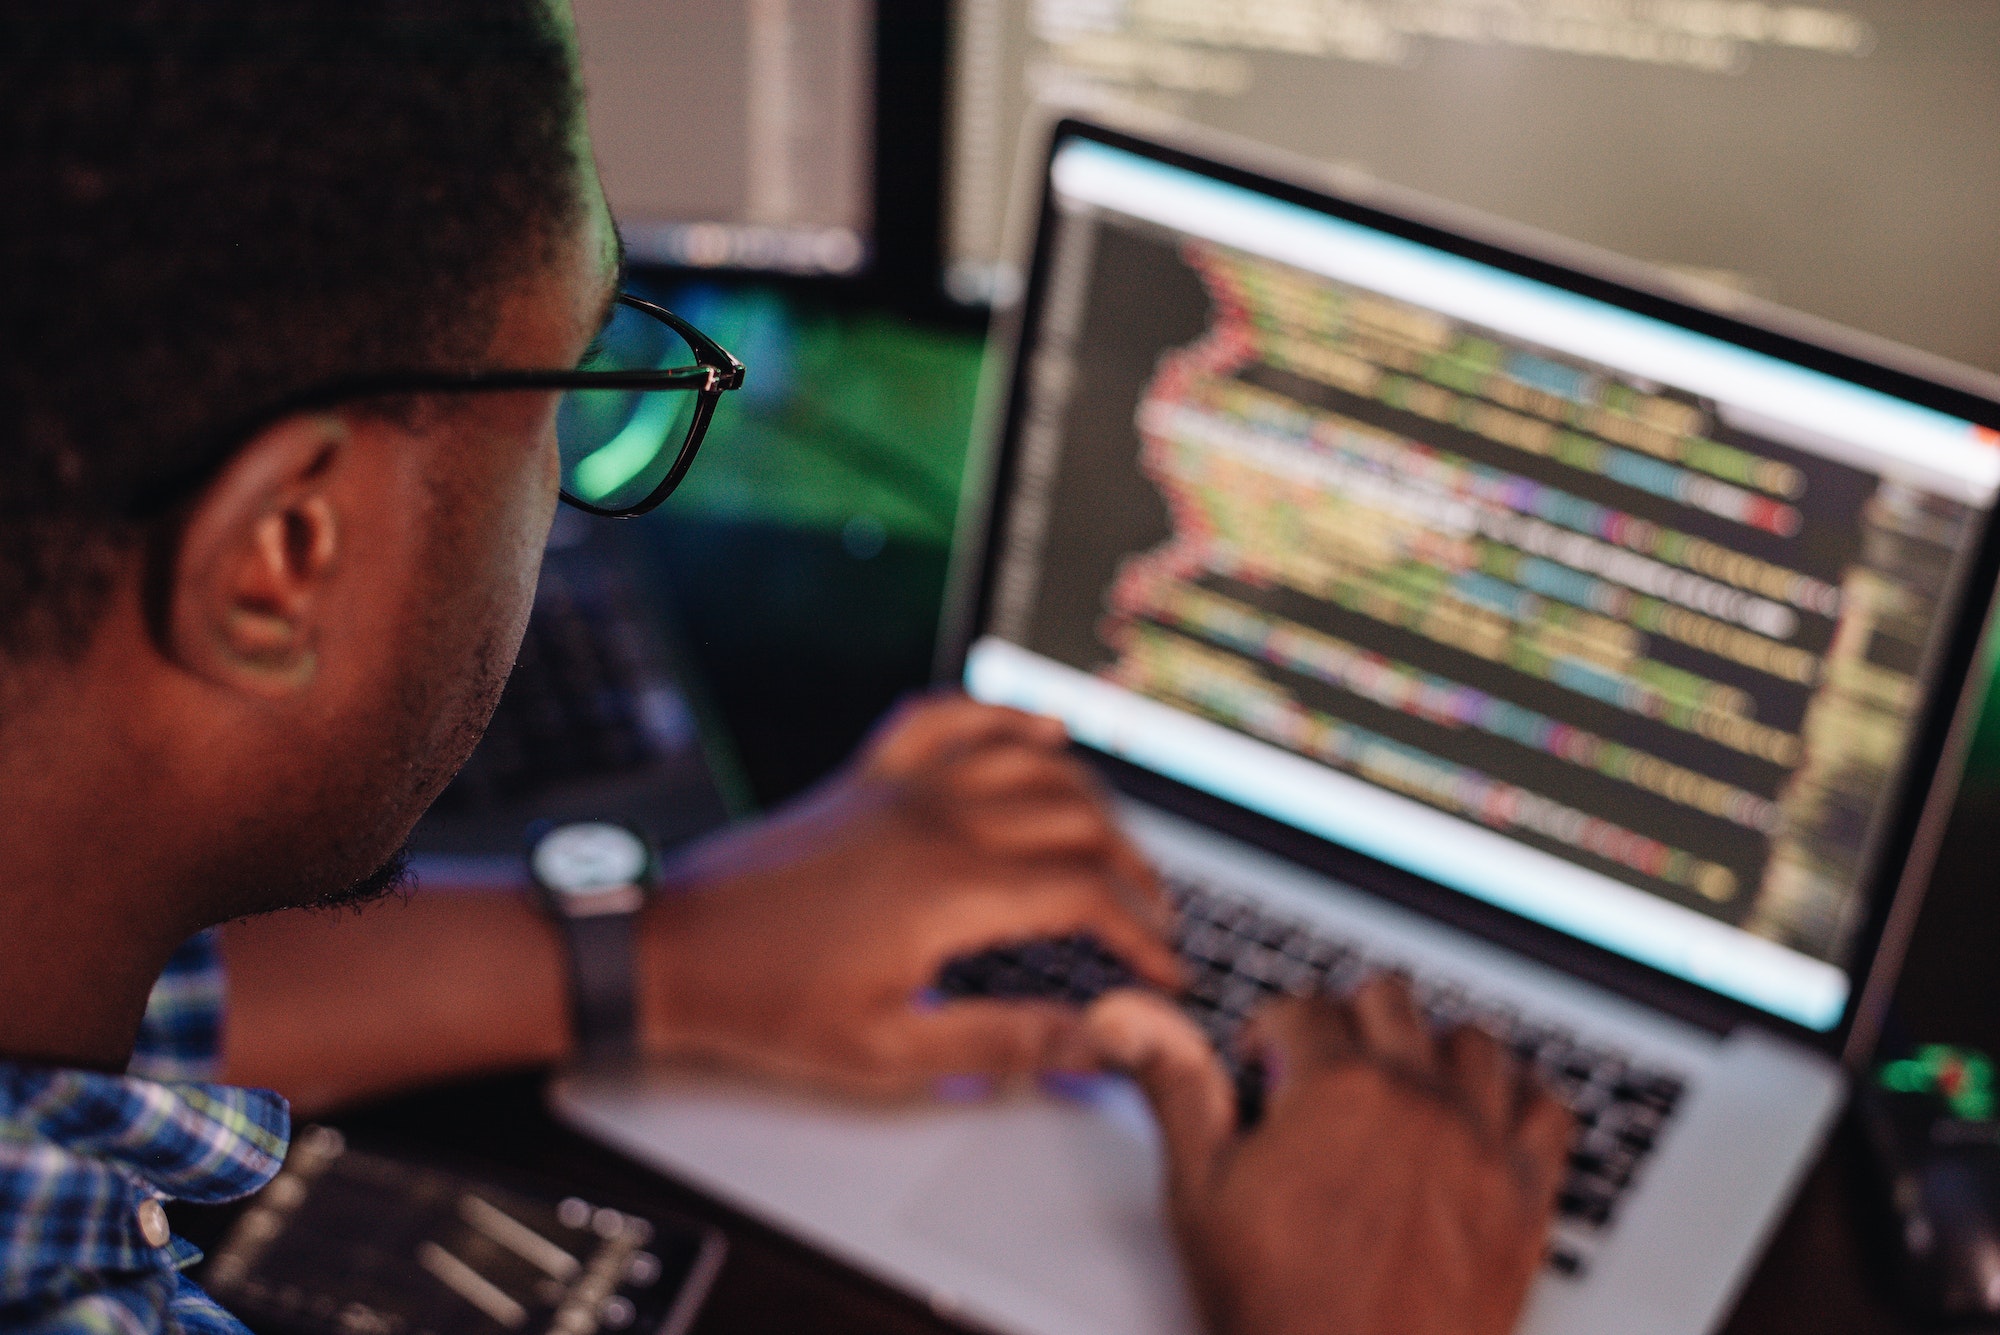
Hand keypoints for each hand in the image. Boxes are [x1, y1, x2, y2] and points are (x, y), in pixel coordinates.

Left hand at [637, 692, 1181, 1095]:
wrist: (672, 949)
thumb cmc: (767, 1002)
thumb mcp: (889, 1051)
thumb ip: (1001, 1041)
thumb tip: (1089, 1043)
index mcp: (951, 889)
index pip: (1086, 894)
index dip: (1140, 934)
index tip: (1161, 971)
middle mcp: (936, 821)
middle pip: (1077, 818)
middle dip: (1135, 867)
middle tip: (1152, 915)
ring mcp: (900, 788)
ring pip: (1029, 759)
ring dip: (1089, 795)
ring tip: (1116, 841)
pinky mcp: (866, 776)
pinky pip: (946, 716)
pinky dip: (1000, 714)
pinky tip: (1036, 729)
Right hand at [1089, 978, 1571, 1334]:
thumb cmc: (1278, 1310)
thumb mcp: (1201, 1195)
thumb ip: (1178, 1093)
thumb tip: (1136, 1026)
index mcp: (1338, 1088)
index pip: (1305, 1007)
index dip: (1270, 1026)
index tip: (1261, 1055)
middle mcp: (1418, 1100)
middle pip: (1391, 1001)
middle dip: (1347, 1017)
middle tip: (1324, 1057)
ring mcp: (1481, 1144)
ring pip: (1475, 1042)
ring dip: (1433, 1045)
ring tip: (1403, 1075)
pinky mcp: (1526, 1196)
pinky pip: (1549, 1108)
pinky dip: (1520, 1096)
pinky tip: (1488, 1112)